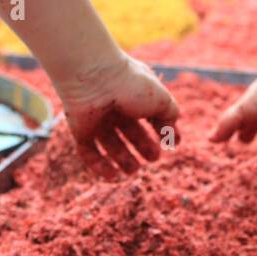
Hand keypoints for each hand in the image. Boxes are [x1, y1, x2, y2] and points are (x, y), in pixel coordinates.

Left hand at [55, 53, 180, 180]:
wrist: (93, 79)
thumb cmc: (130, 85)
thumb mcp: (161, 100)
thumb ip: (171, 117)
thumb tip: (175, 137)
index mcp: (134, 95)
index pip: (148, 116)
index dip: (161, 131)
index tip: (170, 144)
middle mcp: (115, 108)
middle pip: (130, 133)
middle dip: (143, 147)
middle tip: (153, 158)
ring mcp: (97, 120)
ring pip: (111, 145)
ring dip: (124, 160)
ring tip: (133, 170)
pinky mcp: (81, 132)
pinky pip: (89, 153)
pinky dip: (99, 167)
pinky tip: (113, 176)